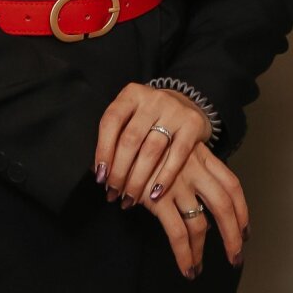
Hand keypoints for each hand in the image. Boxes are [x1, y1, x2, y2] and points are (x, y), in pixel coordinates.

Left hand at [94, 83, 211, 208]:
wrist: (186, 104)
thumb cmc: (150, 117)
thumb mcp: (132, 116)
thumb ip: (116, 136)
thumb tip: (100, 172)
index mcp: (132, 94)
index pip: (111, 121)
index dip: (103, 150)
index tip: (100, 176)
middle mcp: (153, 98)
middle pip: (131, 139)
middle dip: (119, 171)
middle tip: (114, 193)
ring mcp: (174, 110)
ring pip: (152, 150)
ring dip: (138, 179)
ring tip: (130, 198)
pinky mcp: (192, 123)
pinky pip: (177, 155)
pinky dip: (164, 177)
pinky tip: (154, 194)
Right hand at [142, 143, 248, 276]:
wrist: (122, 132)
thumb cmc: (148, 144)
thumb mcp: (175, 148)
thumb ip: (192, 170)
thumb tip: (203, 208)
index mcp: (202, 156)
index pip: (231, 185)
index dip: (242, 210)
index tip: (245, 231)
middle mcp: (194, 169)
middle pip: (223, 205)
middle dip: (232, 235)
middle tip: (235, 257)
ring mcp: (177, 183)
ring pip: (200, 224)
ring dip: (201, 251)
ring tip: (197, 268)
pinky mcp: (158, 197)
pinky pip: (177, 232)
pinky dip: (184, 253)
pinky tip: (186, 267)